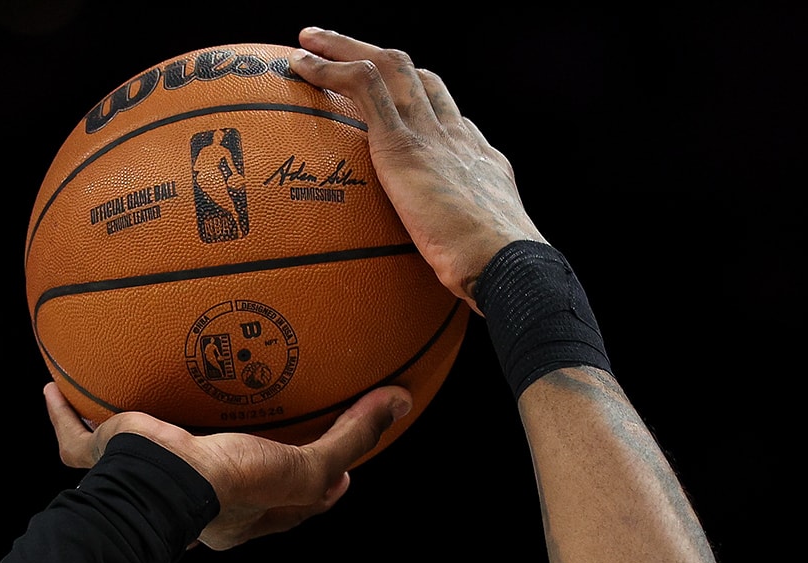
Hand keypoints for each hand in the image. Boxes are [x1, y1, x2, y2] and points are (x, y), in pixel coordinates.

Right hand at [43, 383, 409, 550]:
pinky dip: (62, 417)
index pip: (284, 503)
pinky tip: (51, 390)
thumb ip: (350, 438)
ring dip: (138, 437)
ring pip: (139, 458)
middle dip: (232, 460)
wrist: (161, 488)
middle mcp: (193, 503)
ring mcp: (145, 481)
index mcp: (240, 512)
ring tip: (149, 405)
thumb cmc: (228, 487)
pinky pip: (76, 438)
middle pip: (213, 480)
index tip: (339, 467)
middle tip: (258, 432)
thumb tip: (399, 402)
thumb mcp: (302, 466)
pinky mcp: (107, 458)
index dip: (313, 486)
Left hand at [288, 27, 541, 305]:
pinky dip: (331, 69)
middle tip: (339, 47)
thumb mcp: (477, 252)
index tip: (392, 98)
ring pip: (388, 65)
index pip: (445, 111)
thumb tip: (445, 276)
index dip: (416, 96)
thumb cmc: (494, 275)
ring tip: (309, 41)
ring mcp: (432, 133)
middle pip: (416, 75)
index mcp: (477, 156)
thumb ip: (455, 249)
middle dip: (377, 54)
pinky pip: (363, 86)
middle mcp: (456, 132)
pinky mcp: (405, 143)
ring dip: (345, 47)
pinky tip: (303, 67)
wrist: (504, 262)